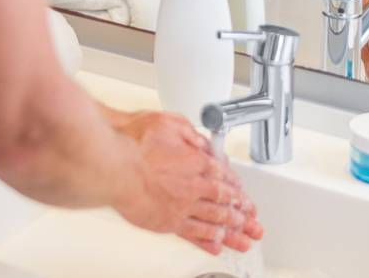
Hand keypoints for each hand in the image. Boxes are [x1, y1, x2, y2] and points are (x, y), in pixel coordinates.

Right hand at [111, 110, 263, 255]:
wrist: (114, 167)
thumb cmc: (134, 143)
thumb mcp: (168, 123)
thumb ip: (190, 133)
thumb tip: (204, 142)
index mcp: (196, 162)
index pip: (223, 177)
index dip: (236, 187)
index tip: (244, 196)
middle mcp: (194, 187)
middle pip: (225, 203)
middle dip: (242, 214)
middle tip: (254, 223)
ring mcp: (182, 207)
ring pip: (215, 221)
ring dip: (233, 230)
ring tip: (245, 239)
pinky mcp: (168, 222)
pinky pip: (194, 234)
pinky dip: (208, 241)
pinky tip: (217, 246)